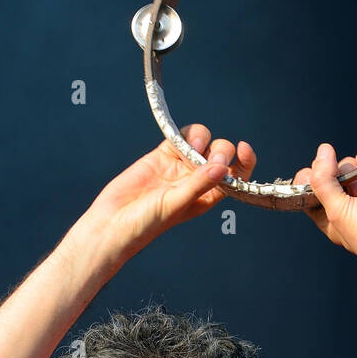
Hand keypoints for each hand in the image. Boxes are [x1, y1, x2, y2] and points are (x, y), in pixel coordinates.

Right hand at [84, 124, 256, 264]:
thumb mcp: (176, 204)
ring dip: (200, 139)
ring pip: (202, 142)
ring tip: (189, 147)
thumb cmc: (146, 224)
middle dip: (220, 150)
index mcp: (207, 197)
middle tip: (204, 157)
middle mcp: (196, 181)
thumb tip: (221, 166)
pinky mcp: (162, 156)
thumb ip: (198, 184)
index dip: (244, 162)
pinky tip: (177, 140)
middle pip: (220, 155)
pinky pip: (179, 137)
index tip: (243, 148)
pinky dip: (182, 133)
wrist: (112, 222)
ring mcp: (179, 167)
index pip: (235, 176)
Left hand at [293, 142, 356, 286]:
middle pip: (327, 174)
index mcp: (330, 218)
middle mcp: (347, 204)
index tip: (308, 177)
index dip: (306, 182)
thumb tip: (322, 151)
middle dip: (331, 174)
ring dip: (349, 169)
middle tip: (342, 187)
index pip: (308, 193)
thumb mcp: (337, 212)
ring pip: (346, 164)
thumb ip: (323, 181)